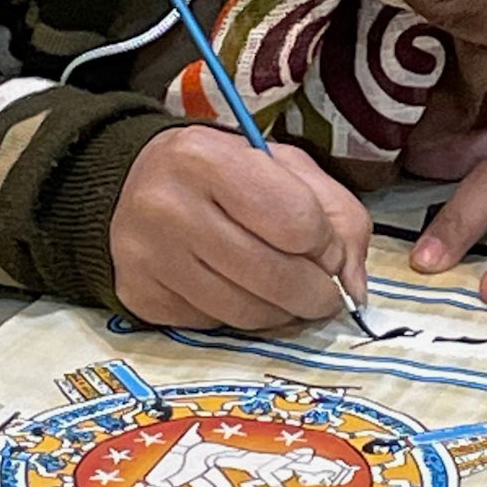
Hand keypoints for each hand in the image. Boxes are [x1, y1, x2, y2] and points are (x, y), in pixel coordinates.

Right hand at [110, 125, 371, 329]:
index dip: (328, 247)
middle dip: (316, 295)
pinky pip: (213, 327)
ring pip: (245, 314)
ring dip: (282, 315)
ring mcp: (149, 256)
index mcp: (209, 159)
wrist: (132, 186)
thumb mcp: (284, 169)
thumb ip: (336, 215)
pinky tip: (241, 295)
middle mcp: (169, 206)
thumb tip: (354, 287)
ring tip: (288, 297)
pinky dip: (240, 320)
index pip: (296, 222)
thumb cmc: (223, 174)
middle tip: (325, 295)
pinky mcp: (140, 296)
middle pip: (273, 276)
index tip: (329, 252)